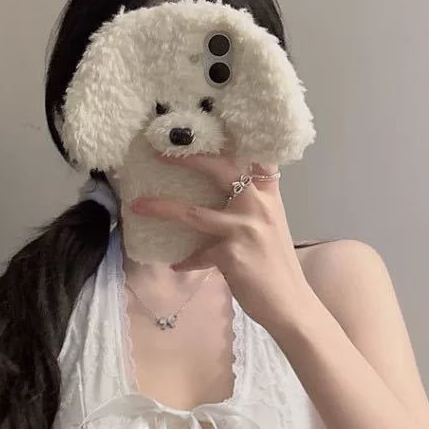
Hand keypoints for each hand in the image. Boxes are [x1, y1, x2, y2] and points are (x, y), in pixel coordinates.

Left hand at [129, 151, 318, 335]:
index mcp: (268, 196)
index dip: (230, 138)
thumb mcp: (270, 228)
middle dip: (188, 157)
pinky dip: (186, 261)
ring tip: (138, 205)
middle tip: (158, 149)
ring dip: (162, 208)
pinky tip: (177, 266)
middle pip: (220, 169)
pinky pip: (198, 255)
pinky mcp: (231, 254)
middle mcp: (258, 206)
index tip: (203, 125)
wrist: (290, 303)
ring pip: (194, 212)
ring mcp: (244, 229)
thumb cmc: (277, 266)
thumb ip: (250, 209)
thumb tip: (219, 201)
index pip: (254, 156)